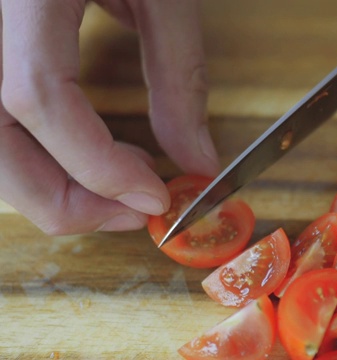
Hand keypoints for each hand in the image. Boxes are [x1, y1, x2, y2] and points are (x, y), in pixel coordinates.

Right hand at [0, 0, 218, 234]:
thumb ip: (180, 76)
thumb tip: (197, 160)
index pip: (36, 96)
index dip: (95, 163)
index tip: (154, 196)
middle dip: (60, 198)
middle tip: (130, 212)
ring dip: (44, 184)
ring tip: (113, 187)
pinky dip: (35, 154)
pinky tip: (82, 152)